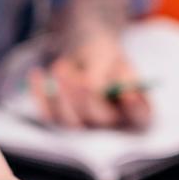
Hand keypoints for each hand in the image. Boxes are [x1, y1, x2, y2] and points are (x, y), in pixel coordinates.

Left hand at [26, 28, 151, 130]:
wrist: (84, 53)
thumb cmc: (103, 54)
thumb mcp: (108, 54)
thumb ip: (103, 71)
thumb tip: (94, 90)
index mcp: (135, 107)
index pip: (141, 116)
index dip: (135, 108)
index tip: (128, 93)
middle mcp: (113, 124)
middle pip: (100, 119)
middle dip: (86, 96)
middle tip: (78, 77)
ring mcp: (86, 126)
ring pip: (71, 122)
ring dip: (62, 96)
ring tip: (61, 67)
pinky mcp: (62, 122)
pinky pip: (48, 116)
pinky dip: (40, 95)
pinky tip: (37, 73)